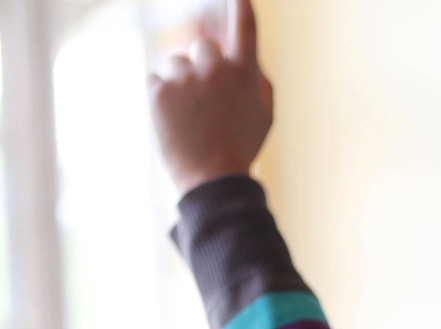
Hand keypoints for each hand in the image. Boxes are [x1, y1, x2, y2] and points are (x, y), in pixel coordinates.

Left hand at [148, 0, 272, 194]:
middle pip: (203, 46)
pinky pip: (155, 80)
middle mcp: (215, 68)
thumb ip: (257, 83)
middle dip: (203, 66)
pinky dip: (161, 97)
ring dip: (180, 83)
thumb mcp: (265, 117)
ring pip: (176, 64)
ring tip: (190, 118)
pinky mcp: (158, 90)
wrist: (212, 179)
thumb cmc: (241, 148)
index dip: (241, 7)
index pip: (244, 29)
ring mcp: (185, 78)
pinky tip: (174, 120)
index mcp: (245, 73)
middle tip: (206, 100)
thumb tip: (244, 62)